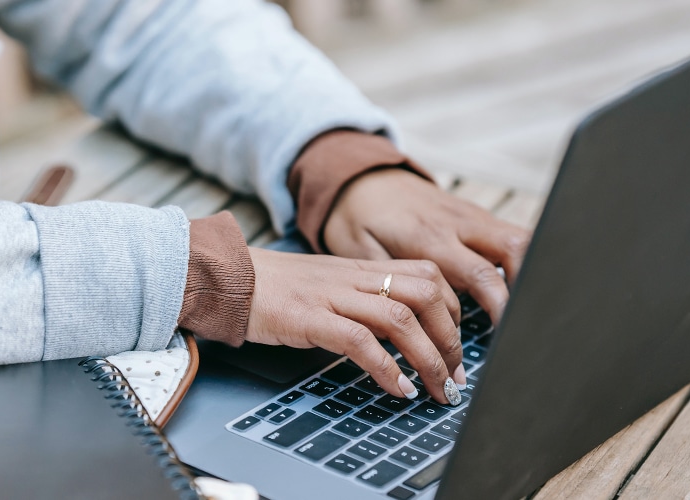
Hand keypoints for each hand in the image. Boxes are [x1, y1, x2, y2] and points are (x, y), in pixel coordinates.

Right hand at [246, 248, 464, 404]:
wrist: (232, 278)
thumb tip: (404, 329)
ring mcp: (334, 296)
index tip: (456, 346)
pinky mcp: (311, 318)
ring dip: (428, 360)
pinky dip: (386, 369)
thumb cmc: (281, 287)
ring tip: (437, 389)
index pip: (428, 276)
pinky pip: (360, 342)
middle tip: (455, 375)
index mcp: (364, 267)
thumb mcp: (333, 282)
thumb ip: (367, 296)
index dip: (453, 311)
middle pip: (425, 295)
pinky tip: (397, 389)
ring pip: (400, 320)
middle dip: (450, 339)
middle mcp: (356, 278)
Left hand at [324, 169, 531, 322]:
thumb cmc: (357, 218)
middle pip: (514, 249)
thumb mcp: (358, 251)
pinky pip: (510, 235)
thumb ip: (387, 282)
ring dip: (529, 272)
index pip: (480, 273)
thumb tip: (406, 324)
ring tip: (521, 310)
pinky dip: (520, 261)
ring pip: (521, 238)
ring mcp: (470, 216)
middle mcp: (457, 223)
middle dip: (526, 287)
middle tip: (519, 323)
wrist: (362, 178)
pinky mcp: (475, 215)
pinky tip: (516, 289)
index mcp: (429, 237)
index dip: (500, 305)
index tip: (505, 332)